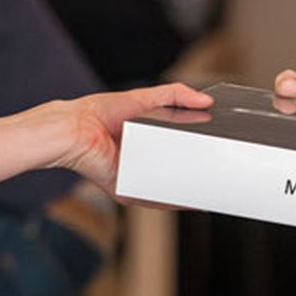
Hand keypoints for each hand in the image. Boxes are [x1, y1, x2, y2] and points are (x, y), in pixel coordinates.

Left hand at [57, 83, 212, 190]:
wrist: (77, 130)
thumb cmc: (100, 113)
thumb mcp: (146, 98)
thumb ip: (176, 95)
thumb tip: (206, 100)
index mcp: (144, 140)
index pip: (176, 146)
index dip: (195, 146)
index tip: (215, 146)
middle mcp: (141, 162)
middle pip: (174, 169)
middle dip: (194, 169)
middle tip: (218, 166)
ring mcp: (135, 178)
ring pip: (167, 186)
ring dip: (187, 187)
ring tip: (210, 183)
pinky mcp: (128, 191)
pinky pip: (154, 199)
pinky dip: (173, 200)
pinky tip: (190, 197)